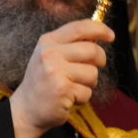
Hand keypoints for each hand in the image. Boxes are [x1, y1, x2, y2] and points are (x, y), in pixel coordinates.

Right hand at [8, 19, 112, 137]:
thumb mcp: (50, 56)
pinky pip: (87, 91)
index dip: (100, 29)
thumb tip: (98, 37)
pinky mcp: (62, 89)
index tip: (110, 36)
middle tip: (92, 69)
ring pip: (93, 73)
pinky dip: (82, 98)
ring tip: (73, 87)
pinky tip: (68, 99)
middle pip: (92, 50)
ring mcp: (55, 71)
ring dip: (88, 84)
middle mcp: (50, 53)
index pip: (80, 27)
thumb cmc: (42, 83)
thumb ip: (70, 45)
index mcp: (48, 41)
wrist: (26, 109)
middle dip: (100, 61)